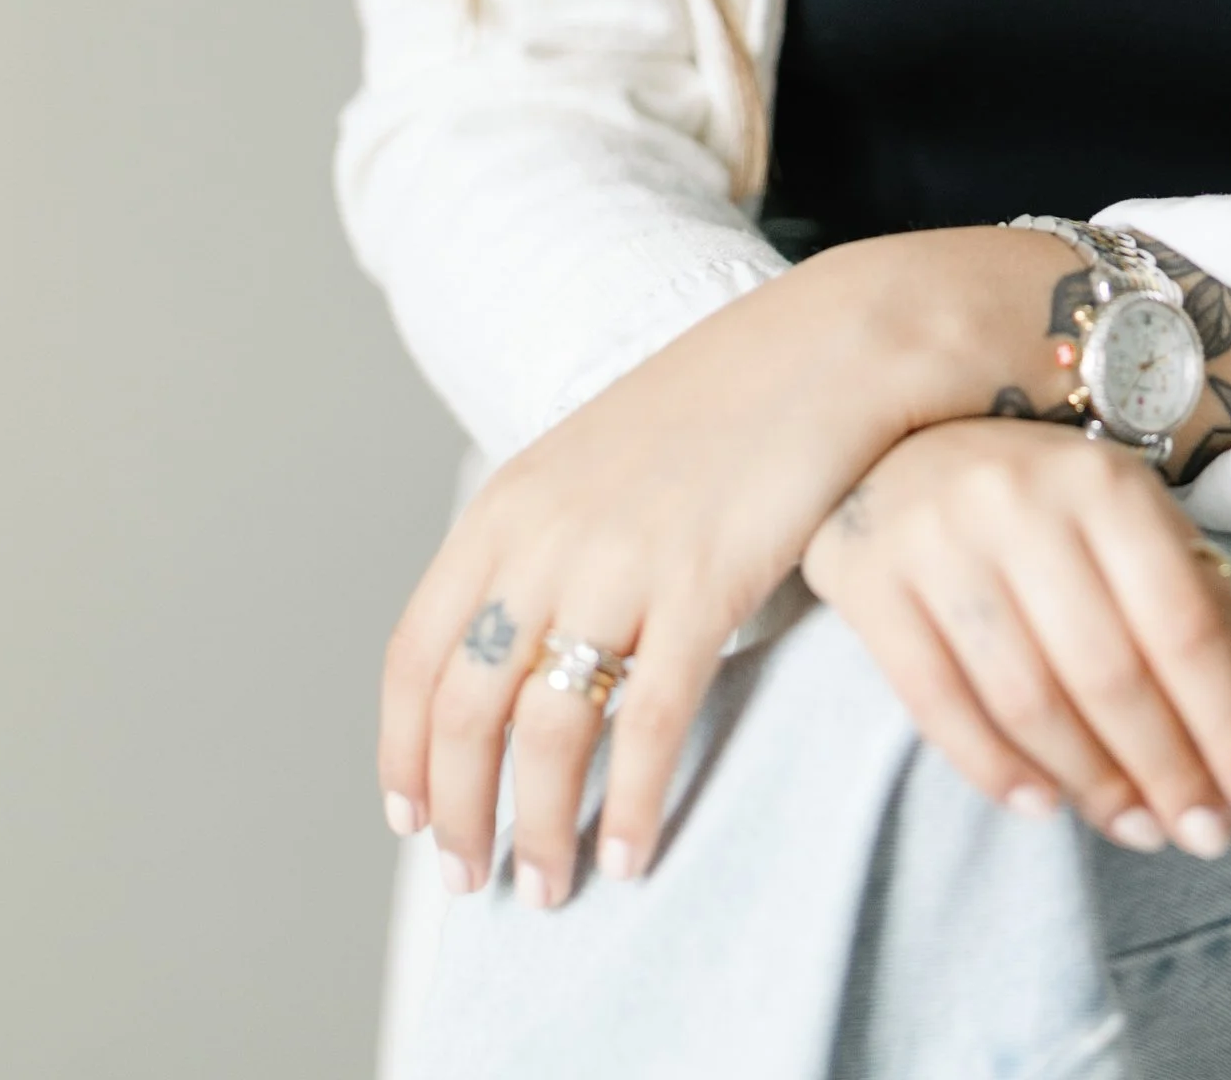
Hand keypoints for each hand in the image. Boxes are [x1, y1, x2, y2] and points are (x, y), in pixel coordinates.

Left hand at [376, 223, 1230, 905]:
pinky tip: (632, 853)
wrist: (827, 343)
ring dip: (542, 827)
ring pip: (549, 731)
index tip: (413, 820)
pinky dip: (632, 803)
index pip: (417, 653)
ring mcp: (623, 559)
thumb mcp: (598, 460)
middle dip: (462, 812)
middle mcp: (547, 535)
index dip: (404, 752)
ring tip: (553, 888)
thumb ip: (544, 541)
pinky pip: (650, 722)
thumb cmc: (721, 405)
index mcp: (508, 503)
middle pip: (468, 709)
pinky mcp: (705, 583)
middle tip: (477, 880)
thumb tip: (511, 649)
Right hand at [800, 418, 1230, 858]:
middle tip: (1206, 837)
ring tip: (1137, 829)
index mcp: (1104, 480)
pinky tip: (1044, 805)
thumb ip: (1184, 598)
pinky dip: (996, 770)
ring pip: (1029, 700)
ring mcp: (940, 543)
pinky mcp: (872, 584)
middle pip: (1110, 672)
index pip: (1182, 622)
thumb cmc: (1037, 495)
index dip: (1230, 722)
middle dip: (1169, 770)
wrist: (891, 440)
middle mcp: (1022, 504)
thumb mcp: (1124, 512)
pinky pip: (939, 705)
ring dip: (1093, 784)